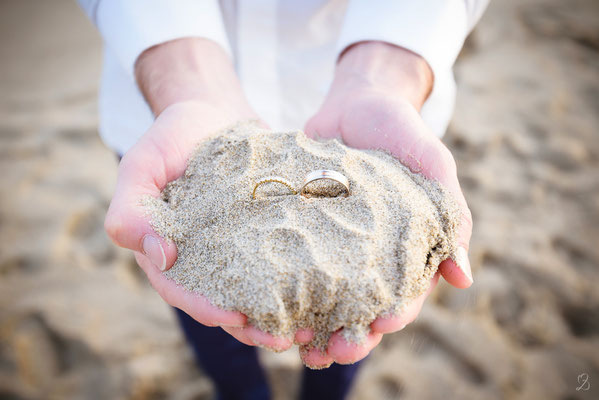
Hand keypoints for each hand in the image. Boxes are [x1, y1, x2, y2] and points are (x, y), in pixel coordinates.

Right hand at [104, 39, 297, 350]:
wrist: (211, 111)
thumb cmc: (171, 136)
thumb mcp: (141, 165)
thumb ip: (131, 209)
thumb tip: (160, 256)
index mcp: (168, 251)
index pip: (182, 290)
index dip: (205, 308)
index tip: (234, 318)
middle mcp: (203, 256)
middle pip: (224, 300)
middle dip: (252, 323)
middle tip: (282, 339)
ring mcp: (236, 246)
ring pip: (256, 288)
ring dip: (280, 311)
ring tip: (310, 327)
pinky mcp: (265, 231)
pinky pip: (280, 258)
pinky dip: (298, 277)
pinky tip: (325, 288)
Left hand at [300, 41, 473, 366]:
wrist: (357, 102)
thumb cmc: (404, 133)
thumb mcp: (434, 168)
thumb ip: (452, 217)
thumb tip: (463, 278)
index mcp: (402, 250)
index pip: (403, 296)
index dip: (393, 315)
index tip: (380, 324)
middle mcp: (364, 255)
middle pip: (357, 308)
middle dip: (348, 334)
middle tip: (332, 351)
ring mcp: (330, 244)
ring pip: (320, 296)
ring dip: (310, 324)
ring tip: (295, 343)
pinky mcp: (299, 229)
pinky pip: (288, 264)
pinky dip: (279, 287)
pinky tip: (264, 304)